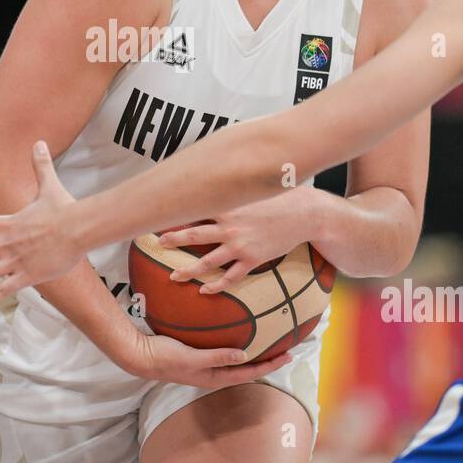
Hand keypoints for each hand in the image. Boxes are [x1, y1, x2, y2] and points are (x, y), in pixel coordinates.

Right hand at [120, 330, 291, 387]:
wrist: (141, 355)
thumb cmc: (165, 357)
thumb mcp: (192, 358)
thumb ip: (217, 357)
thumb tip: (245, 356)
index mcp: (214, 377)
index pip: (249, 373)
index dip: (269, 365)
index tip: (287, 355)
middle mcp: (213, 373)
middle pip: (247, 369)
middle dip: (267, 360)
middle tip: (286, 349)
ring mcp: (206, 365)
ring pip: (237, 361)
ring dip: (254, 354)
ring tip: (269, 343)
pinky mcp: (199, 355)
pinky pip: (225, 352)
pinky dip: (237, 345)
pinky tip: (240, 335)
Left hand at [161, 189, 315, 293]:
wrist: (305, 213)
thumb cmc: (278, 197)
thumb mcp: (253, 188)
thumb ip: (233, 187)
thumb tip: (218, 172)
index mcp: (228, 206)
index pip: (195, 210)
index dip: (176, 214)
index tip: (158, 215)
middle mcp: (231, 227)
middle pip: (194, 236)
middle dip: (173, 239)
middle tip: (157, 243)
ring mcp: (241, 245)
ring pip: (208, 261)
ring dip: (189, 270)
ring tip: (173, 276)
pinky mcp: (253, 259)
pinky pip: (231, 277)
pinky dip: (216, 286)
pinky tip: (205, 290)